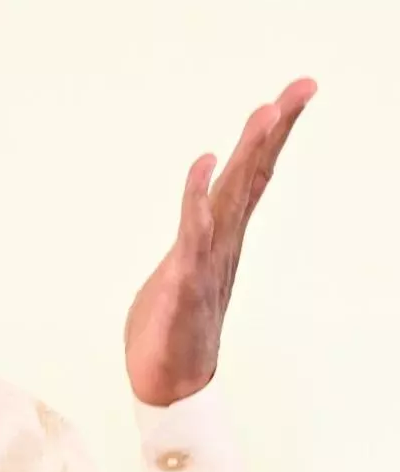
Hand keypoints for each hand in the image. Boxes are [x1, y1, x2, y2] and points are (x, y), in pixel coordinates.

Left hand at [124, 78, 315, 405]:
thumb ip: (195, 240)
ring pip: (232, 196)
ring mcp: (207, 258)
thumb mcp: (183, 270)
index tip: (294, 95)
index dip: (272, 136)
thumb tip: (204, 210)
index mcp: (222, 236)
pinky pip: (192, 230)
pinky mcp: (185, 278)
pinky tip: (205, 162)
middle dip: (276, 129)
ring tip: (267, 111)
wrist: (168, 384)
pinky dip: (197, 195)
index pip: (252, 176)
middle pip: (254, 175)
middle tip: (302, 86)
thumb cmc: (171, 328)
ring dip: (249, 153)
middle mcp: (223, 241)